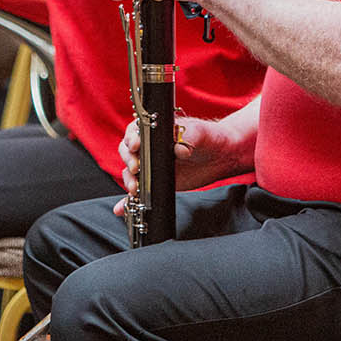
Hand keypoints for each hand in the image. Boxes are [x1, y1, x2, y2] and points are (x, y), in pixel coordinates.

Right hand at [112, 109, 258, 212]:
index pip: (135, 131)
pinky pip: (139, 191)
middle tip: (136, 168)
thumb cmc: (208, 138)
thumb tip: (180, 149)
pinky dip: (127, 201)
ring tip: (134, 188)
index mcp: (155, 130)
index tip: (135, 145)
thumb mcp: (200, 134)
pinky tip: (121, 209)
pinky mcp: (155, 182)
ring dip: (128, 180)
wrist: (219, 156)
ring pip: (130, 172)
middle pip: (127, 151)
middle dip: (128, 160)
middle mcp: (149, 147)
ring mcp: (151, 165)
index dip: (132, 137)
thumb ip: (189, 138)